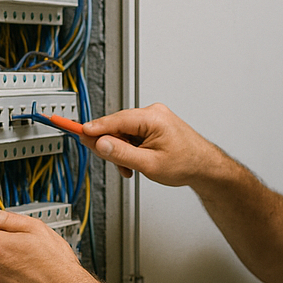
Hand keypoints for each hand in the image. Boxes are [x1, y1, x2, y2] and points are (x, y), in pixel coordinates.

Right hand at [82, 103, 215, 186]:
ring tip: (131, 169)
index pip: (115, 120)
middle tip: (111, 162)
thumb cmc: (187, 164)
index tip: (76, 130)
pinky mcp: (153, 127)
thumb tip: (100, 144)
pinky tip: (135, 163)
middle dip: (111, 146)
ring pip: (123, 133)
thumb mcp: (150, 164)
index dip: (94, 128)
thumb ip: (122, 154)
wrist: (205, 167)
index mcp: (153, 118)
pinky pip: (132, 136)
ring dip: (121, 152)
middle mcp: (153, 113)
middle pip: (117, 126)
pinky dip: (129, 150)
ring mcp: (153, 119)